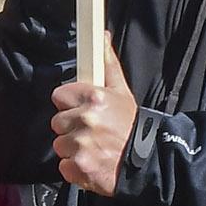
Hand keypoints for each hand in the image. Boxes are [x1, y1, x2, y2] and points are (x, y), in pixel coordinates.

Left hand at [52, 74, 136, 196]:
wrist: (148, 163)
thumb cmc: (132, 127)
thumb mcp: (122, 92)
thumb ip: (107, 64)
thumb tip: (102, 37)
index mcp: (95, 98)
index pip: (59, 96)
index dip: (69, 104)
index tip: (81, 110)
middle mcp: (86, 120)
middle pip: (57, 122)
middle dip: (71, 127)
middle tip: (91, 131)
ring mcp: (81, 145)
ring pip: (60, 144)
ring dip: (73, 148)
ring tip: (94, 147)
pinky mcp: (78, 167)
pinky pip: (64, 166)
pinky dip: (75, 167)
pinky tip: (92, 161)